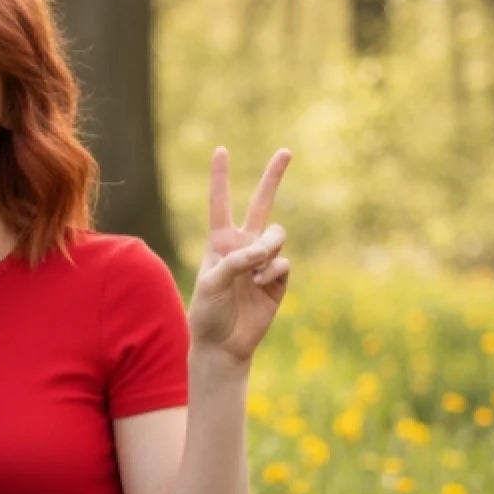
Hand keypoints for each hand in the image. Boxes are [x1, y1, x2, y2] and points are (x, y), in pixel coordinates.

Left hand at [187, 147, 291, 364]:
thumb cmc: (208, 312)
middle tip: (286, 151)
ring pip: (277, 234)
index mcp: (219, 242)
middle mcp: (243, 246)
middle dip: (273, 177)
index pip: (220, 203)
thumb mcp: (211, 283)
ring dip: (268, 248)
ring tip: (254, 269)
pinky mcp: (279, 278)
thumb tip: (265, 250)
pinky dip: (272, 272)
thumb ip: (235, 261)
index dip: (220, 177)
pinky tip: (261, 285)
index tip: (221, 149)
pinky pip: (283, 261)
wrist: (223, 344)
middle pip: (261, 204)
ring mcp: (263, 261)